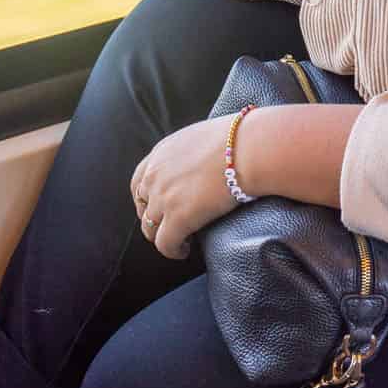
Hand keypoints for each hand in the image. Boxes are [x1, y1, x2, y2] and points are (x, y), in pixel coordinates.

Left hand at [130, 116, 247, 260]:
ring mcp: (163, 198)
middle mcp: (156, 175)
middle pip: (142, 207)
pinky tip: (184, 250)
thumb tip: (197, 162)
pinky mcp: (177, 218)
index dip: (146, 198)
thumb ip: (188, 152)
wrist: (248, 148)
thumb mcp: (201, 137)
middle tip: (170, 225)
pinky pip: (165, 244)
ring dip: (163, 236)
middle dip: (154, 218)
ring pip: (150, 229)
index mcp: (161, 153)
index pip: (139, 181)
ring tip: (179, 241)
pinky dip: (173, 250)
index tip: (158, 207)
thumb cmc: (237, 139)